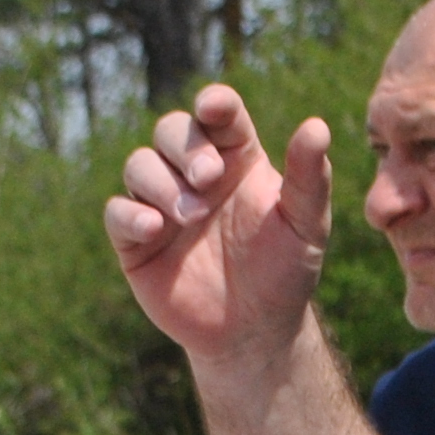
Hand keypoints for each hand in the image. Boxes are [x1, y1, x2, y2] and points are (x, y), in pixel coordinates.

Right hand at [103, 86, 333, 369]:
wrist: (253, 331)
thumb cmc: (284, 271)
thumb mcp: (306, 225)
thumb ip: (309, 177)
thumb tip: (317, 125)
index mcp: (235, 157)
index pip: (219, 114)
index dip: (213, 104)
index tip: (213, 108)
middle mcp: (193, 173)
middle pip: (171, 130)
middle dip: (185, 147)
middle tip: (208, 178)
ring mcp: (161, 204)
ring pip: (140, 164)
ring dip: (161, 182)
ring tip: (192, 215)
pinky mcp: (136, 240)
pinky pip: (117, 212)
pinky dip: (131, 214)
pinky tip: (154, 227)